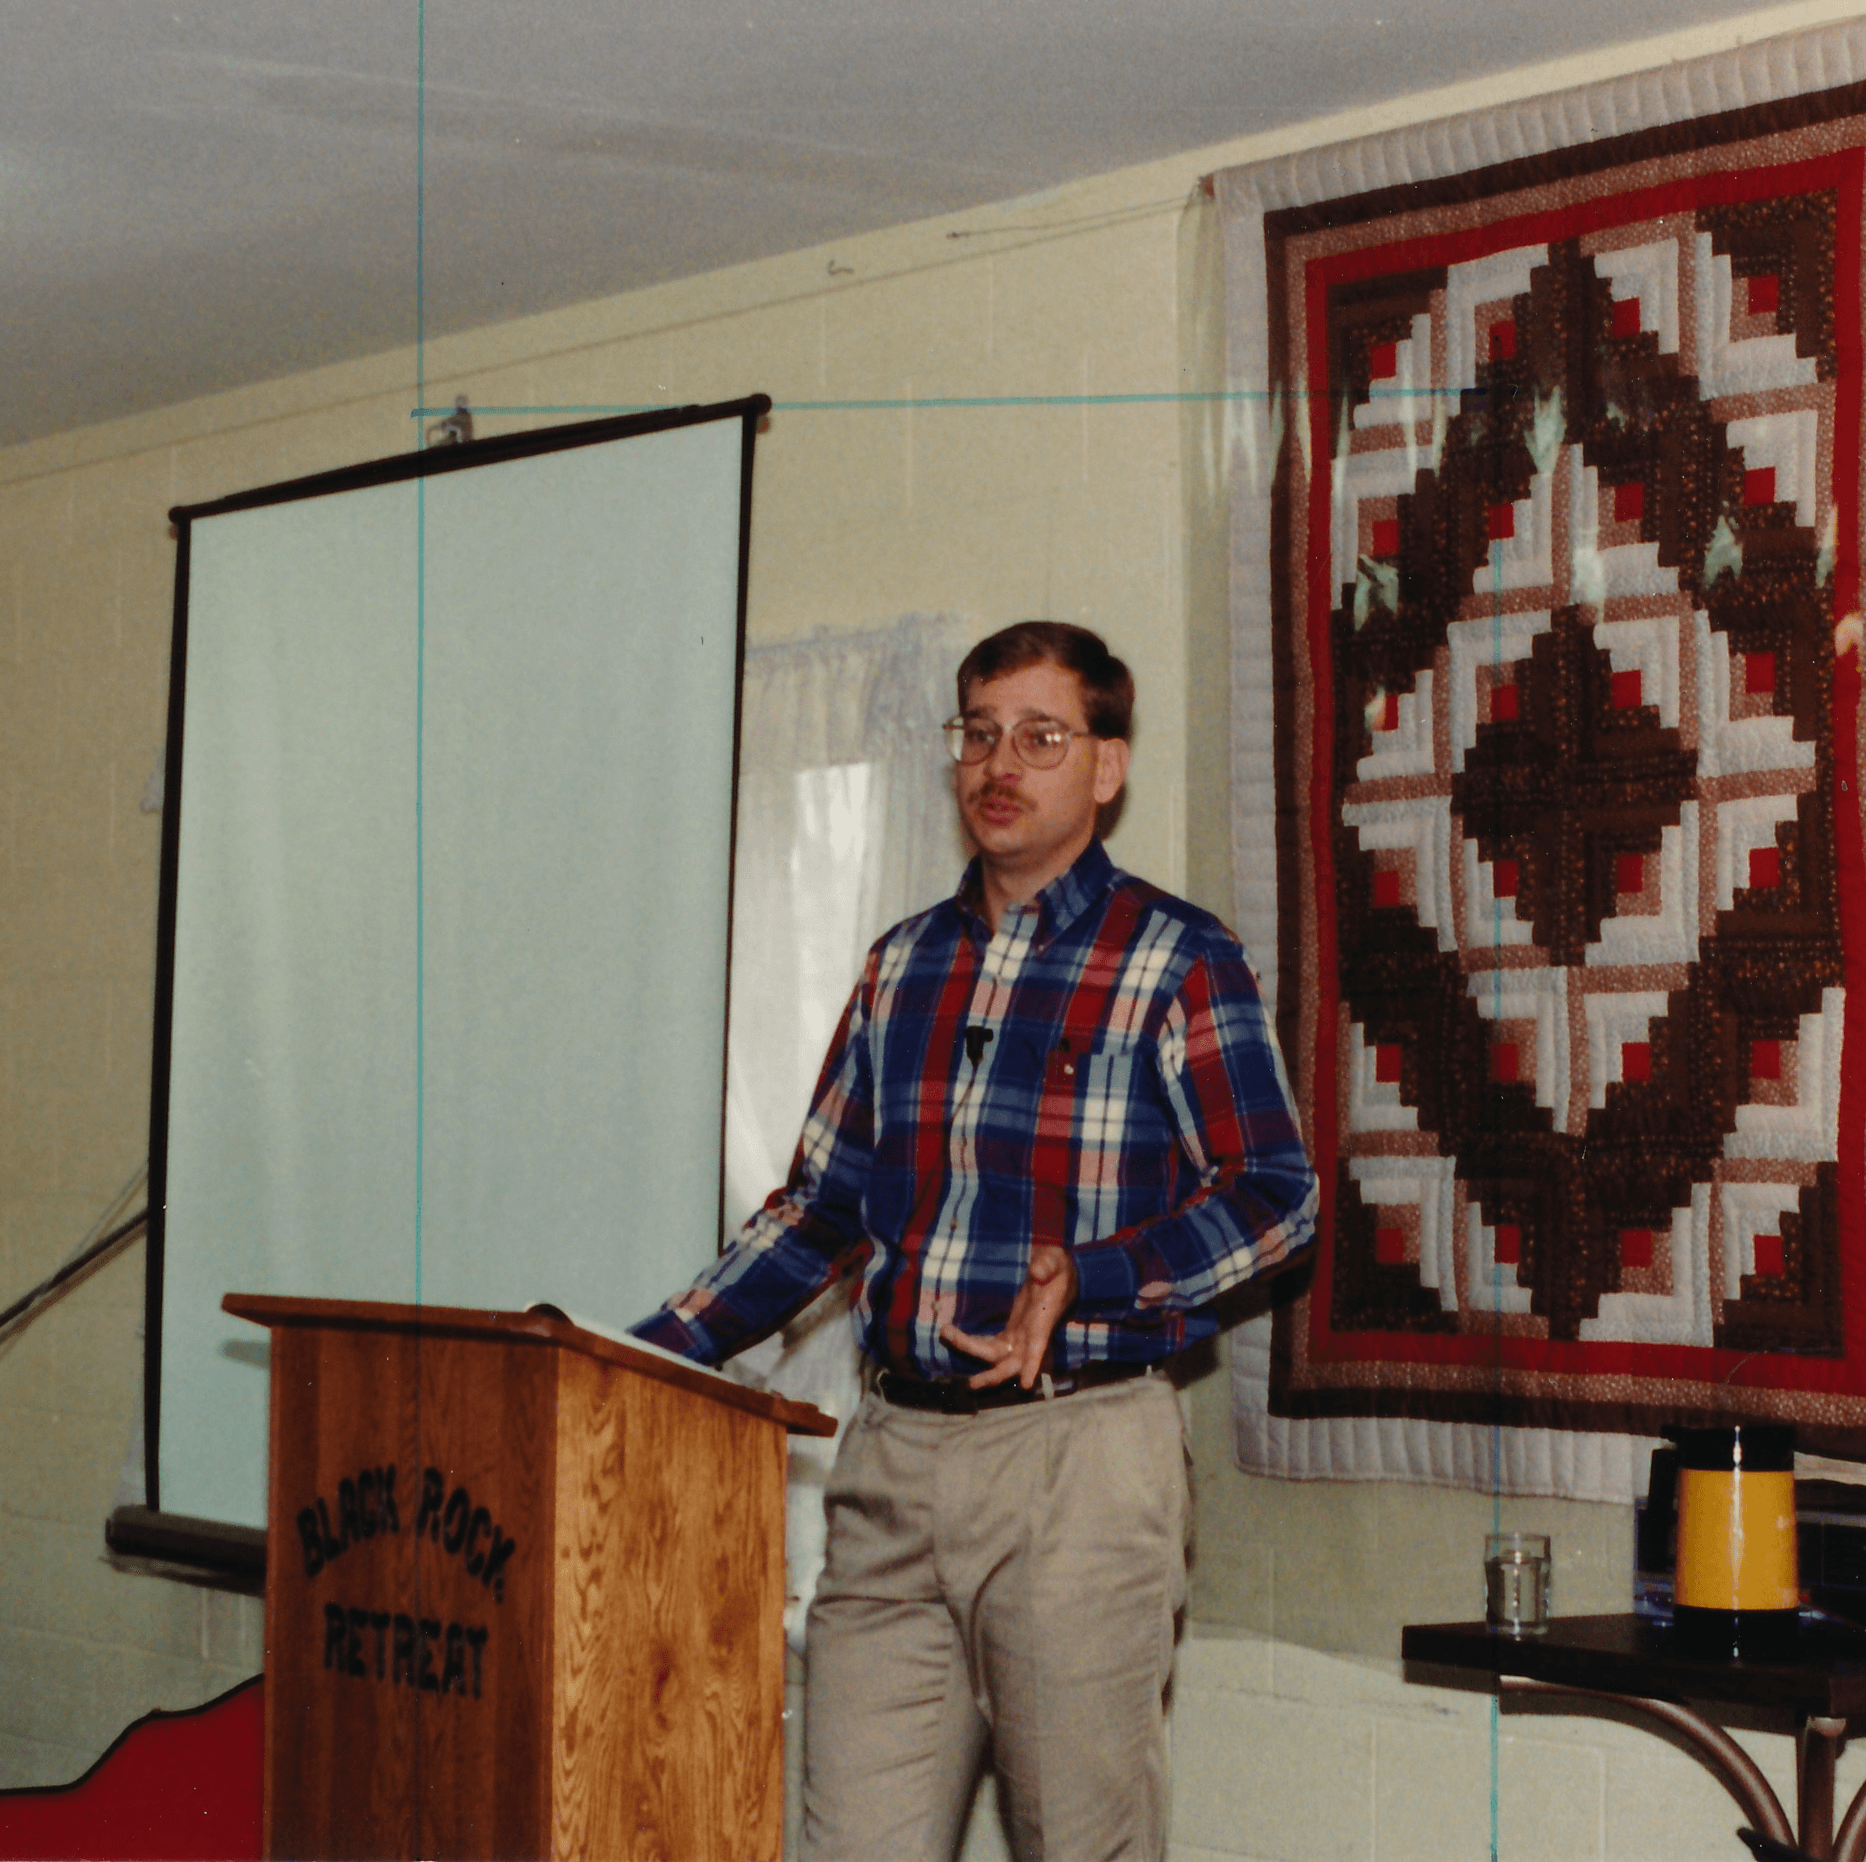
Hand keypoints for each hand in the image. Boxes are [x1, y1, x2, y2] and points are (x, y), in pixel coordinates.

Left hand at [939, 1244, 1078, 1388]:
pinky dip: (971, 1343)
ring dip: (970, 1348)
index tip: (1026, 1385)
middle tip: (970, 1384)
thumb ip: (1047, 1265)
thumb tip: (1037, 1272)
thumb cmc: (1060, 1268)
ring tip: (945, 1332)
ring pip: (993, 1355)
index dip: (1033, 1365)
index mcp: (1043, 1322)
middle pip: (1009, 1364)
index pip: (1039, 1347)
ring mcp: (1019, 1337)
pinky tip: (952, 1334)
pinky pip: (989, 1345)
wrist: (1060, 1276)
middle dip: (991, 1376)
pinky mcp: (1011, 1333)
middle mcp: (1030, 1337)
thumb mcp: (1056, 1260)